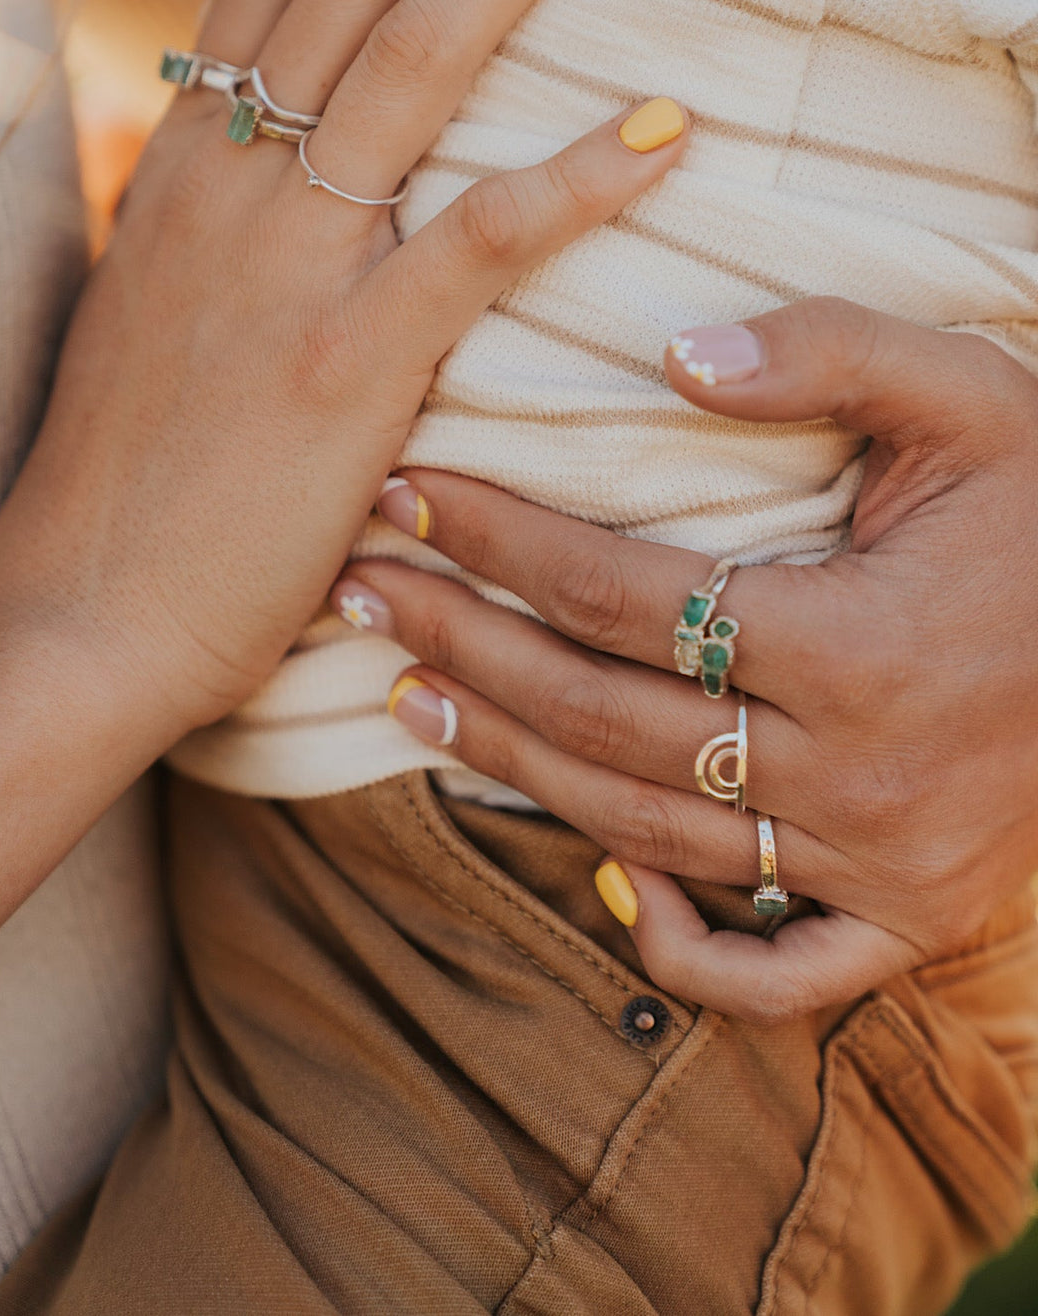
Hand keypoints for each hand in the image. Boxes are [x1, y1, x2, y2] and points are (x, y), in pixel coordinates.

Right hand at [0, 0, 690, 960]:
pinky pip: (474, 247)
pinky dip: (571, 182)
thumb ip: (216, 232)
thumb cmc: (130, 479)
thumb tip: (272, 174)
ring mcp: (285, 275)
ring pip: (408, 69)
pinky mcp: (345, 371)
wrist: (86, 614)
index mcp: (182, 173)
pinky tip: (660, 128)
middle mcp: (225, 192)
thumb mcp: (156, 318)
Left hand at [335, 299, 1037, 1021]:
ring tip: (410, 694)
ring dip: (512, 766)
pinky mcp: (912, 918)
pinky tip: (603, 884)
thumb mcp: (970, 394)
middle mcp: (858, 773)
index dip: (497, 543)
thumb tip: (672, 352)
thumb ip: (826, 355)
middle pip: (603, 719)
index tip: (406, 494)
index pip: (623, 595)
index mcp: (861, 643)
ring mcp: (883, 865)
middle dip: (462, 646)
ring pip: (649, 832)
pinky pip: (775, 976)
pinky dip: (682, 948)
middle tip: (359, 592)